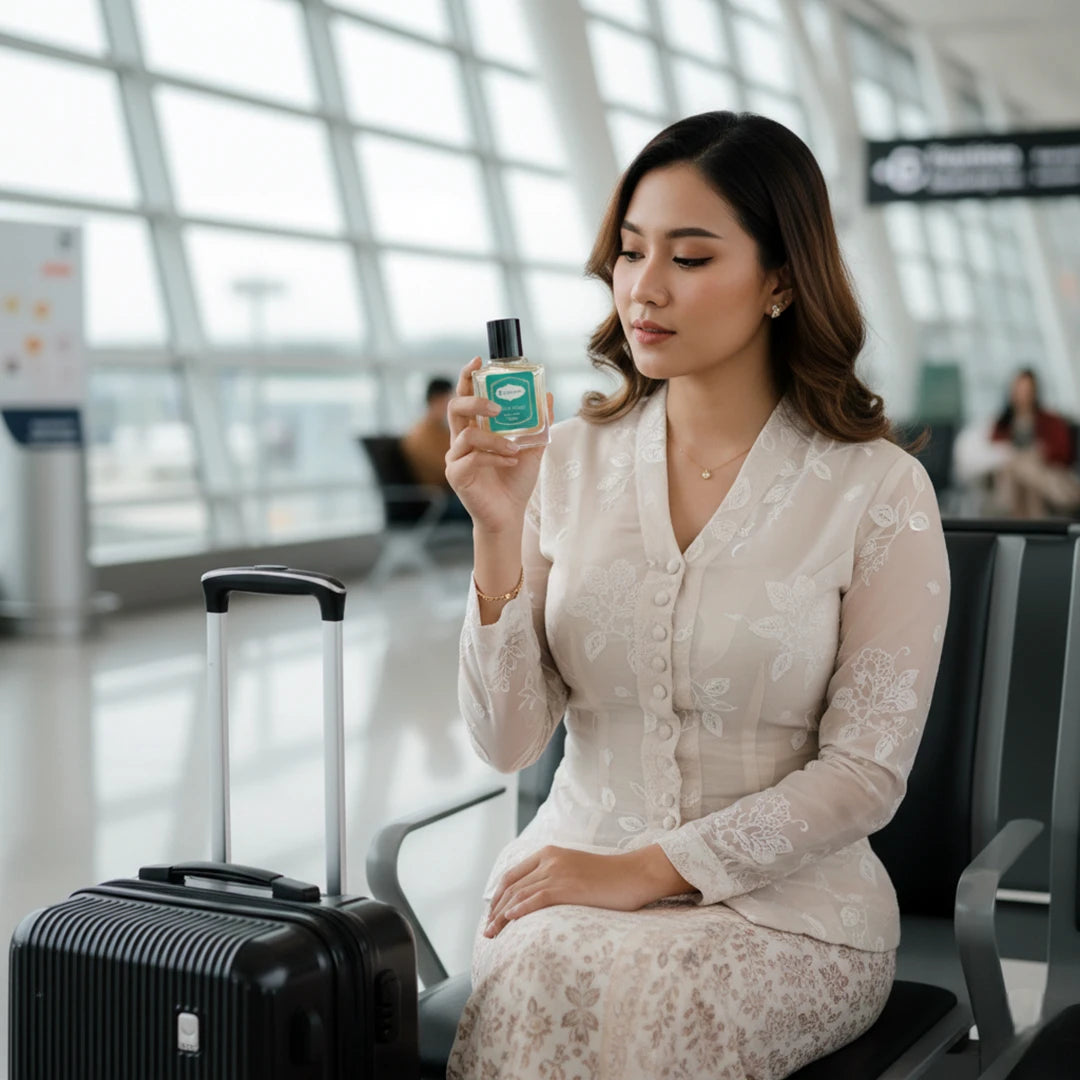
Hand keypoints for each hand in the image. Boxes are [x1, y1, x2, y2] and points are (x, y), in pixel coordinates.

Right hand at [445, 357, 553, 534]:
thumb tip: (546, 396)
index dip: (468, 376)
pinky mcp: (456, 475)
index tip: (478, 361)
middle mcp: (460, 440)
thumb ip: (538, 424)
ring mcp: (455, 457)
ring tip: (514, 448)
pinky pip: (472, 458)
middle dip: (476, 400)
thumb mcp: (533, 448)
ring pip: (467, 434)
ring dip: (494, 439)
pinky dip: (494, 457)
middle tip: (497, 407)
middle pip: (455, 407)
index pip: (465, 396)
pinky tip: (511, 461)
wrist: (510, 515)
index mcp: (475, 428)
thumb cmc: (515, 480)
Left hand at [484, 844, 691, 936]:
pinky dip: (520, 909)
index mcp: (548, 853)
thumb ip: (554, 878)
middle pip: (512, 886)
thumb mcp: (574, 871)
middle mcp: (549, 859)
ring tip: (492, 934)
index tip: (492, 915)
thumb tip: (534, 900)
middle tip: (487, 930)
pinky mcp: (568, 886)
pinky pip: (536, 898)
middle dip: (495, 909)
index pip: (512, 875)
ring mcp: (559, 871)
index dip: (498, 896)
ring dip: (502, 916)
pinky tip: (510, 921)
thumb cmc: (609, 878)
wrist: (635, 874)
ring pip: (520, 894)